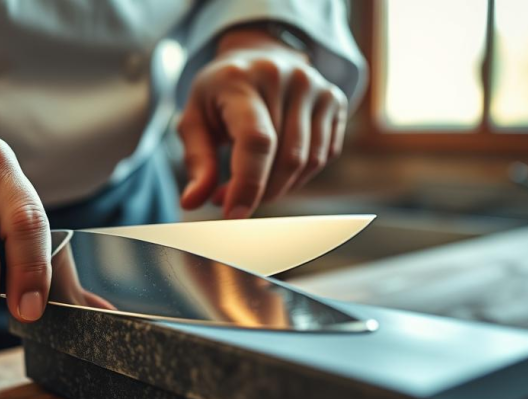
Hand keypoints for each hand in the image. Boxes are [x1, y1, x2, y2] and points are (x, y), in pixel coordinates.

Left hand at [177, 27, 348, 218]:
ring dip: (279, 187)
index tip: (233, 215)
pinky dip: (298, 176)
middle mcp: (286, 77)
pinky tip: (276, 169)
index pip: (256, 141)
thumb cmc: (220, 94)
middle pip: (285, 159)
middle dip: (259, 192)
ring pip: (307, 162)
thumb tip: (193, 203)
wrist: (258, 55)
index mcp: (242, 80)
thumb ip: (198, 162)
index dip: (247, 185)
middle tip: (231, 199)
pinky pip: (323, 156)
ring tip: (252, 184)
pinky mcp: (335, 99)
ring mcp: (316, 86)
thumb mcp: (195, 120)